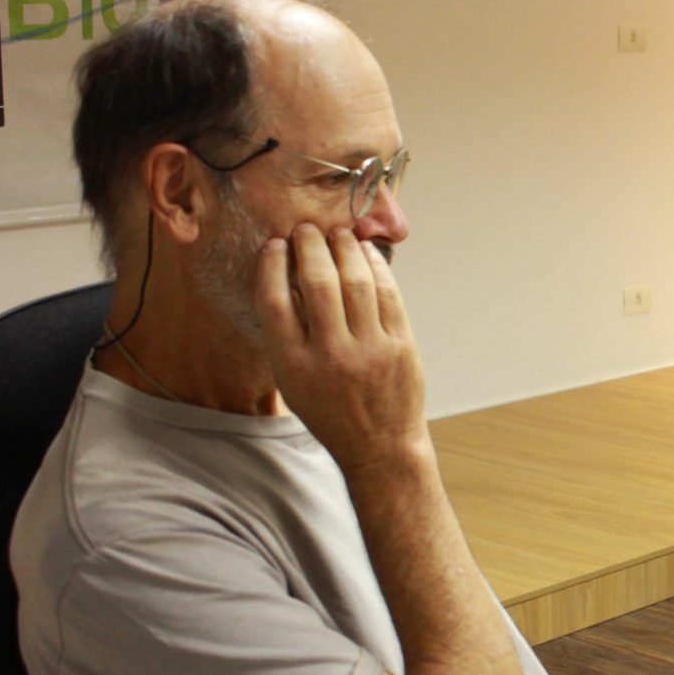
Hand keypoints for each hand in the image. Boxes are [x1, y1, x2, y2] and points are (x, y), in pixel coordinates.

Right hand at [256, 224, 427, 473]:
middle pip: (318, 283)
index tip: (275, 245)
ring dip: (345, 249)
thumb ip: (286, 336)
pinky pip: (388, 294)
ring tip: (337, 233)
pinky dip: (376, 267)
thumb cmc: (329, 410)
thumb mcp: (293, 382)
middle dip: (310, 247)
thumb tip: (286, 275)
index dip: (272, 266)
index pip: (275, 301)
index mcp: (294, 366)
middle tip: (306, 229)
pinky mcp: (401, 346)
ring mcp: (370, 350)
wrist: (380, 445)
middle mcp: (331, 356)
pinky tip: (366, 252)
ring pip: (356, 282)